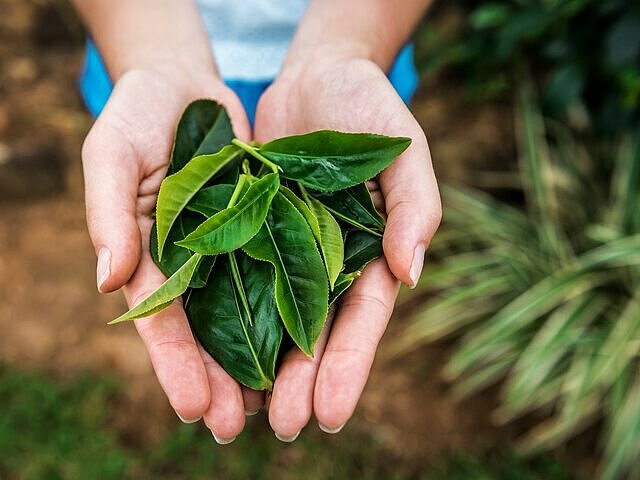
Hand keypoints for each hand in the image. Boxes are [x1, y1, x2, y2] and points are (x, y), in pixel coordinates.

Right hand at [82, 64, 257, 441]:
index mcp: (149, 253)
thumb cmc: (138, 114)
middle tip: (235, 428)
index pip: (161, 318)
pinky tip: (305, 345)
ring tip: (274, 408)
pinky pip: (280, 269)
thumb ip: (108, 214)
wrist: (185, 85)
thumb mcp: (113, 154)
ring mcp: (231, 246)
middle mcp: (193, 259)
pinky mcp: (267, 225)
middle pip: (207, 328)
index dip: (175, 363)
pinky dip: (289, 307)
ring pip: (247, 311)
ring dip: (259, 358)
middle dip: (220, 378)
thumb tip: (107, 281)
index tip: (194, 407)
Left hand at [254, 52, 440, 439]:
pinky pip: (236, 277)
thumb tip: (411, 272)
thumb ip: (413, 207)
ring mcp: (288, 250)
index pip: (362, 319)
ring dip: (262, 366)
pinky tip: (212, 355)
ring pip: (273, 317)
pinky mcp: (249, 231)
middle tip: (284, 428)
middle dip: (302, 381)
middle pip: (315, 331)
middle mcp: (329, 261)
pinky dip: (225, 316)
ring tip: (245, 414)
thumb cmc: (369, 109)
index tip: (331, 413)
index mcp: (371, 253)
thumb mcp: (402, 150)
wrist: (317, 75)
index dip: (349, 366)